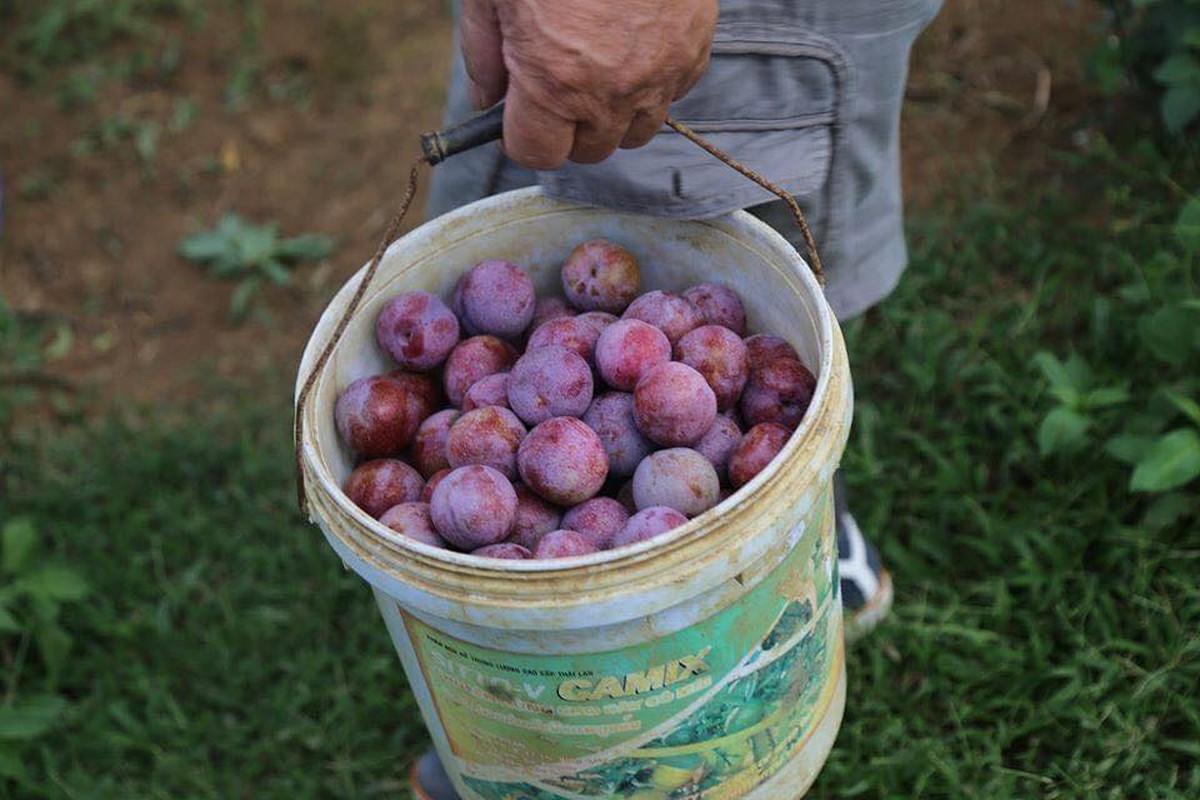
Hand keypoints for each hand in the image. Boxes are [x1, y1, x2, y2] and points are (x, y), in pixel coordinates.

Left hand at [460, 0, 717, 168]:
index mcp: (554, 82)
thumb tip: (485, 98)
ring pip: (635, 132)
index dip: (521, 137)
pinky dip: (651, 84)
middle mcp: (611, 92)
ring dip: (612, 115)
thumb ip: (483, 52)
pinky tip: (631, 48)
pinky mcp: (693, 52)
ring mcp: (659, 76)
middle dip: (567, 129)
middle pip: (588, 151)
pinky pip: (671, 95)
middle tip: (555, 87)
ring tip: (596, 70)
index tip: (517, 118)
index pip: (537, 154)